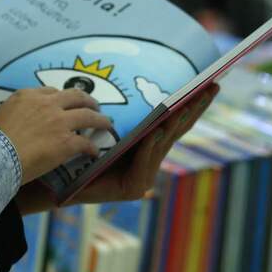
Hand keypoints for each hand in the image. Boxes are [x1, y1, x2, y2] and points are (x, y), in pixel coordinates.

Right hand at [0, 88, 111, 184]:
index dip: (63, 98)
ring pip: (88, 116)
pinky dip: (92, 147)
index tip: (67, 103)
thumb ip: (13, 113)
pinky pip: (85, 143)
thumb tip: (13, 121)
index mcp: (28, 96)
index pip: (52, 92)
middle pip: (76, 97)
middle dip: (88, 100)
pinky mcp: (66, 142)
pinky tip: (95, 152)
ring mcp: (59, 122)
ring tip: (107, 123)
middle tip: (95, 106)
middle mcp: (47, 104)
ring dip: (100, 120)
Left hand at [74, 84, 219, 204]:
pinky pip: (143, 161)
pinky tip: (157, 131)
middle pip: (176, 131)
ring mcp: (144, 177)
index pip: (174, 122)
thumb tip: (143, 85)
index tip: (210, 82)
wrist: (60, 183)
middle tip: (211, 86)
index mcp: (148, 147)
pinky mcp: (132, 188)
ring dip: (175, 124)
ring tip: (186, 104)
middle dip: (194, 108)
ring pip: (163, 144)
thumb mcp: (109, 130)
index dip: (193, 104)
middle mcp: (150, 162)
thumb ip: (128, 118)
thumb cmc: (82, 153)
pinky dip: (151, 146)